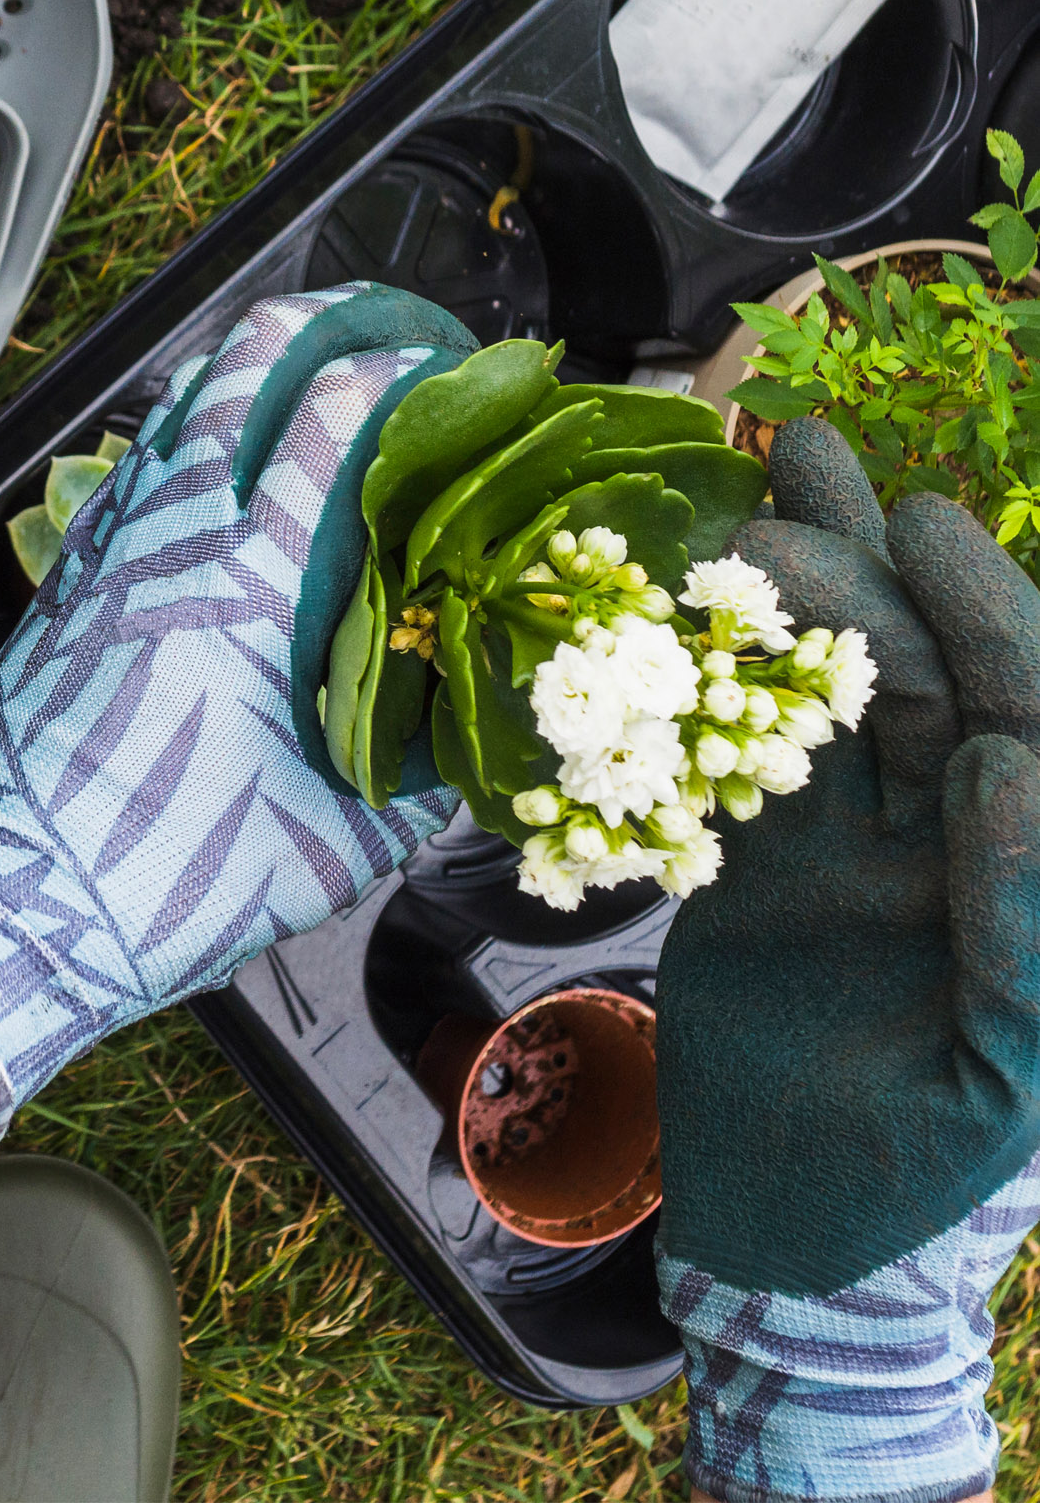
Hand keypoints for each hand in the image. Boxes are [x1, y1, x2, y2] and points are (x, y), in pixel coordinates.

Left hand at [0, 283, 473, 1144]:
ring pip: (180, 401)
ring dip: (249, 366)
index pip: (336, 413)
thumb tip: (463, 739)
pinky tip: (215, 470)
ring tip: (308, 374)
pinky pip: (135, 465)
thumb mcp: (333, 845)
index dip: (404, 368)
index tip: (452, 370)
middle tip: (383, 330)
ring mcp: (109, 546)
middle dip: (325, 319)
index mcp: (254, 581)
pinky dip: (187, 434)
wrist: (1, 906)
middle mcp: (175, 535)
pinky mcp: (68, 578)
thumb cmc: (164, 877)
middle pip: (247, 360)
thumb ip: (416, 781)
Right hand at [655, 418, 1039, 1502]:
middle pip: (924, 676)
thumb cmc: (914, 1188)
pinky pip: (744, 748)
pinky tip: (697, 588)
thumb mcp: (994, 1080)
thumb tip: (1007, 766)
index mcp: (1021, 880)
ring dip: (807, 582)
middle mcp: (949, 839)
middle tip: (799, 477)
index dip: (983, 615)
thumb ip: (1019, 930)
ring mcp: (857, 842)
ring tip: (770, 461)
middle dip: (873, 573)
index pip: (1023, 720)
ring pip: (836, 689)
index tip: (919, 526)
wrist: (787, 1243)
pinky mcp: (767, 859)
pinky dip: (720, 670)